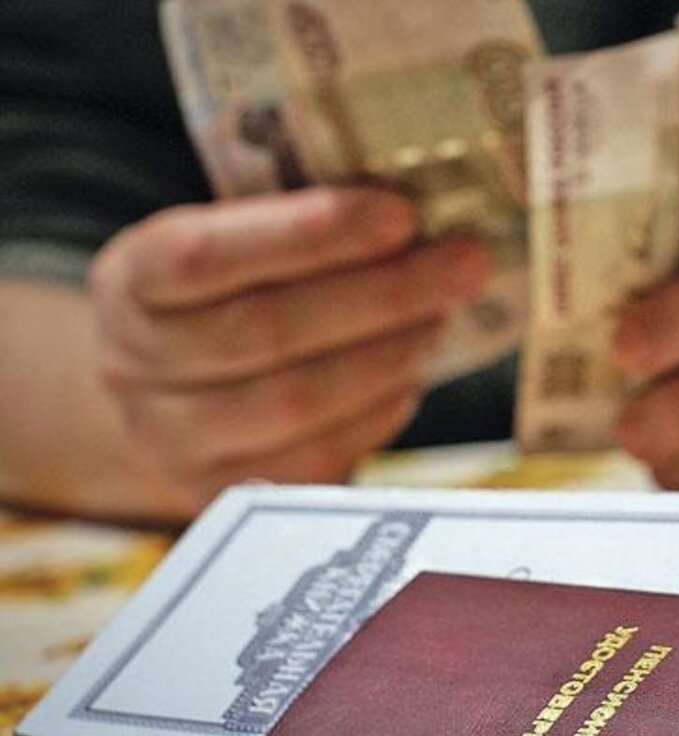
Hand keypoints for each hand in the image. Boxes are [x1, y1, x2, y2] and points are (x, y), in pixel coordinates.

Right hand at [90, 185, 489, 509]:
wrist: (163, 403)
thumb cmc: (220, 305)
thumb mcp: (228, 250)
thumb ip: (296, 233)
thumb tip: (416, 220)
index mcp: (131, 281)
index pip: (208, 253)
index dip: (310, 233)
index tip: (400, 214)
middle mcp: (136, 364)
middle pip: (268, 331)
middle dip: (382, 295)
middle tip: (462, 265)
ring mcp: (173, 440)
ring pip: (295, 401)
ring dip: (387, 356)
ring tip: (442, 320)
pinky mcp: (223, 493)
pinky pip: (314, 457)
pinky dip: (375, 413)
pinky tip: (409, 379)